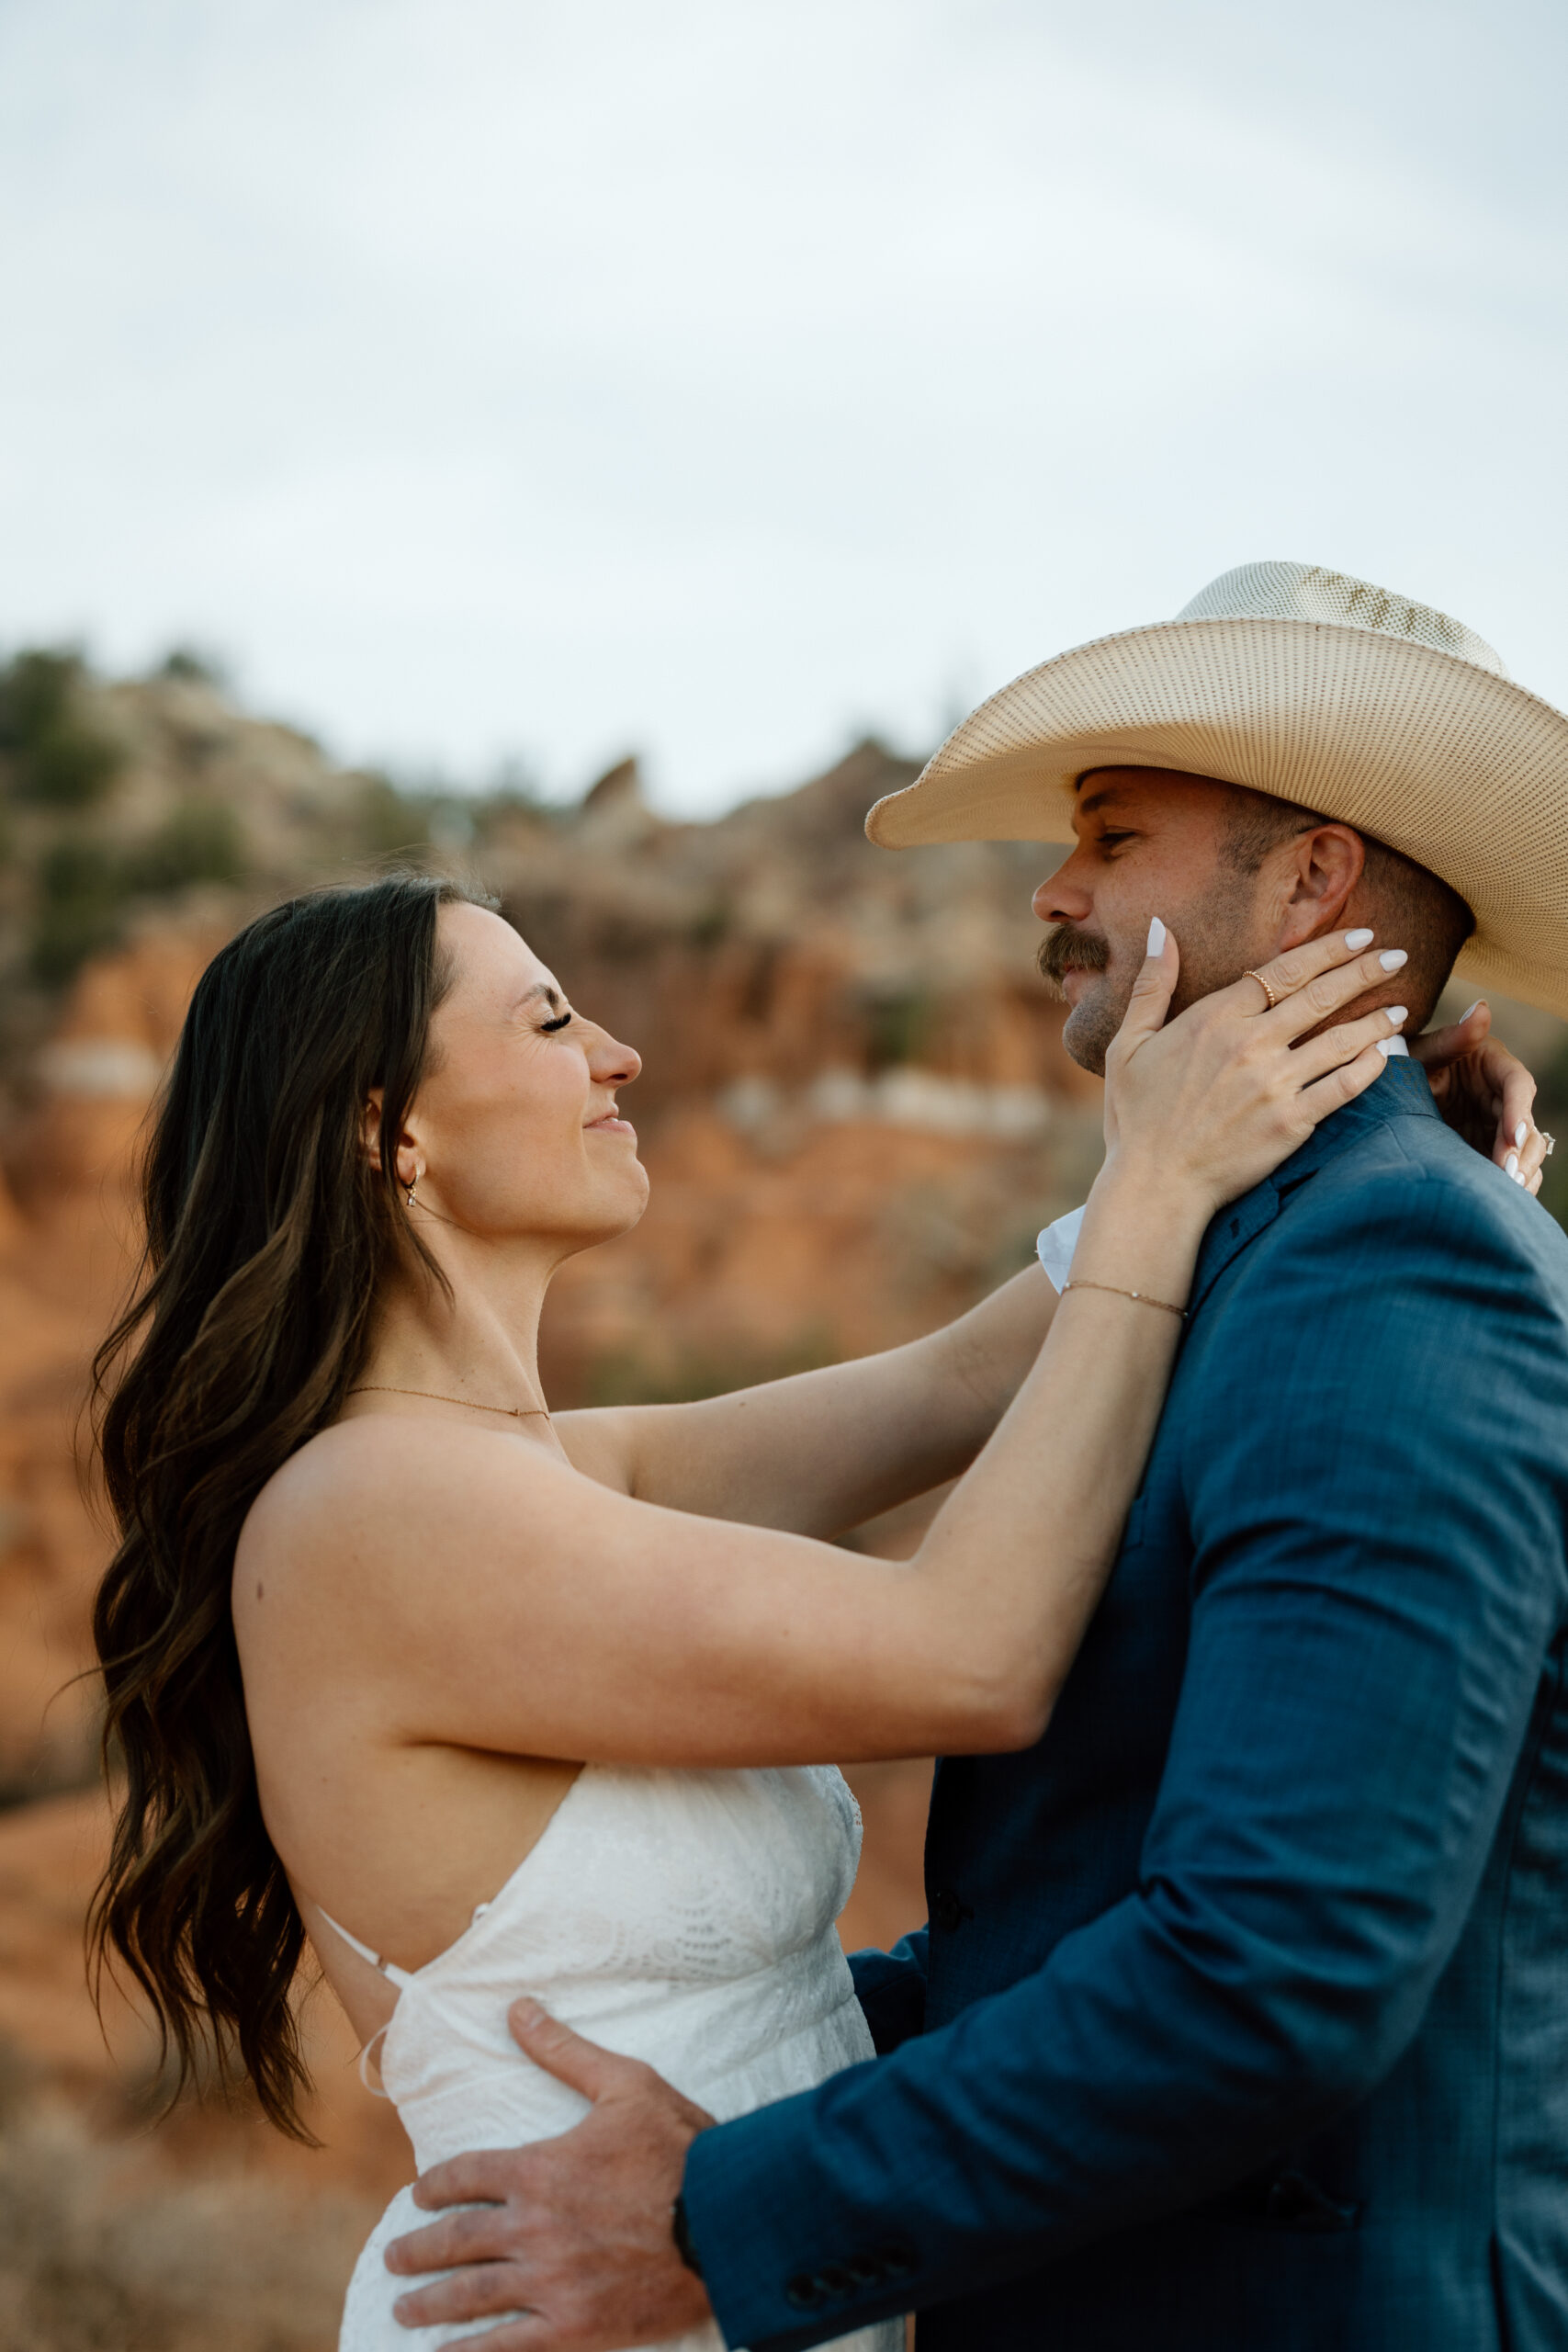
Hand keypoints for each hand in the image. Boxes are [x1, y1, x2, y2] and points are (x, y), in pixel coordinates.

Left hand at [384, 2000, 713, 2348]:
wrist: (728, 2220)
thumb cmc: (681, 2148)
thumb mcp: (625, 2084)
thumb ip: (564, 2051)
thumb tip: (517, 2009)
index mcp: (540, 2168)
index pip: (465, 2177)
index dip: (437, 2186)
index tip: (420, 2195)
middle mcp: (533, 2227)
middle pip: (455, 2240)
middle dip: (418, 2249)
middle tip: (395, 2258)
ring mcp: (550, 2282)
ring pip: (470, 2295)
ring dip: (430, 2304)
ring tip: (404, 2309)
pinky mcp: (573, 2327)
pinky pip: (506, 2347)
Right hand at [1102, 924, 1408, 1218]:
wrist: (1154, 1184)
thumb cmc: (1137, 1117)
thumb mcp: (1128, 1044)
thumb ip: (1151, 985)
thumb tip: (1160, 930)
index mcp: (1214, 1020)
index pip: (1283, 971)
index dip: (1327, 950)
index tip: (1360, 937)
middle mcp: (1250, 1046)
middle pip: (1320, 996)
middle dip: (1365, 971)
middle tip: (1396, 956)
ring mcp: (1274, 1085)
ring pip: (1340, 1040)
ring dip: (1376, 1020)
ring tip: (1401, 1007)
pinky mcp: (1292, 1123)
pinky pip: (1344, 1088)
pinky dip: (1370, 1068)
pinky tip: (1386, 1055)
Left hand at [1412, 999, 1548, 1192]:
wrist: (1378, 1098)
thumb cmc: (1400, 1065)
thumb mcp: (1421, 1052)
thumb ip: (1452, 1037)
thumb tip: (1483, 1008)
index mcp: (1492, 1066)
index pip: (1517, 1085)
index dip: (1519, 1110)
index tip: (1513, 1135)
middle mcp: (1500, 1097)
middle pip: (1526, 1125)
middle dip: (1520, 1152)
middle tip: (1507, 1176)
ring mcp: (1494, 1127)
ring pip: (1523, 1152)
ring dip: (1519, 1173)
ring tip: (1506, 1193)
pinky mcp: (1484, 1151)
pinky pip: (1506, 1170)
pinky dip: (1507, 1187)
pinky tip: (1497, 1201)